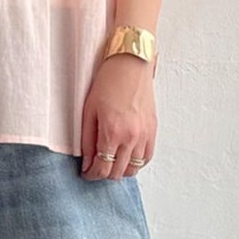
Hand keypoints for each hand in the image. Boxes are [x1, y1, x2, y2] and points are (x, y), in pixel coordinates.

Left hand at [80, 52, 156, 179]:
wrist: (131, 64)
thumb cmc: (108, 82)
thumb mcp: (89, 112)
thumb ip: (87, 142)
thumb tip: (87, 163)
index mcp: (112, 133)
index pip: (102, 169)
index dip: (91, 175)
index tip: (86, 173)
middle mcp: (131, 137)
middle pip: (117, 173)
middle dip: (103, 174)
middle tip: (95, 167)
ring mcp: (145, 135)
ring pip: (133, 169)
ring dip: (120, 170)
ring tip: (110, 161)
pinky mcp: (153, 130)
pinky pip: (146, 158)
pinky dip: (136, 163)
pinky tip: (126, 157)